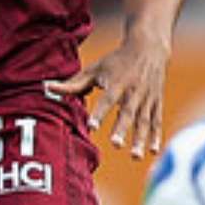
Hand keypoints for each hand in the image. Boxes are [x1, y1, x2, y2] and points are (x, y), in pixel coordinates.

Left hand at [45, 31, 169, 158]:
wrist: (149, 48)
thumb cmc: (116, 61)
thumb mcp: (95, 69)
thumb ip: (73, 83)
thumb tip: (47, 88)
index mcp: (117, 83)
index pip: (107, 100)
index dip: (100, 113)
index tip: (92, 127)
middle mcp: (133, 91)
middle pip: (127, 112)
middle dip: (122, 129)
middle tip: (115, 145)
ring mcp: (147, 98)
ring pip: (144, 121)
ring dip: (141, 139)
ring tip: (135, 157)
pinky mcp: (156, 103)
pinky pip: (156, 121)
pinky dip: (156, 136)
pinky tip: (152, 151)